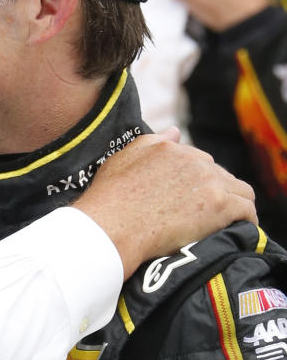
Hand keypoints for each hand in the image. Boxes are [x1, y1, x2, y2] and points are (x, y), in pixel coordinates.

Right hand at [73, 129, 255, 279]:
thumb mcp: (125, 157)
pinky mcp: (220, 205)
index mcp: (172, 149)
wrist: (113, 224)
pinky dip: (246, 220)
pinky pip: (248, 210)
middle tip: (203, 214)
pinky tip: (235, 229)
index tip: (190, 199)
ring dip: (236, 204)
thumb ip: (153, 141)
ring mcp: (209, 182)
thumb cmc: (111, 195)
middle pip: (222, 175)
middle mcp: (194, 160)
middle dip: (217, 192)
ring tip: (225, 222)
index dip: (196, 182)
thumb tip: (175, 130)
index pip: (200, 162)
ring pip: (242, 191)